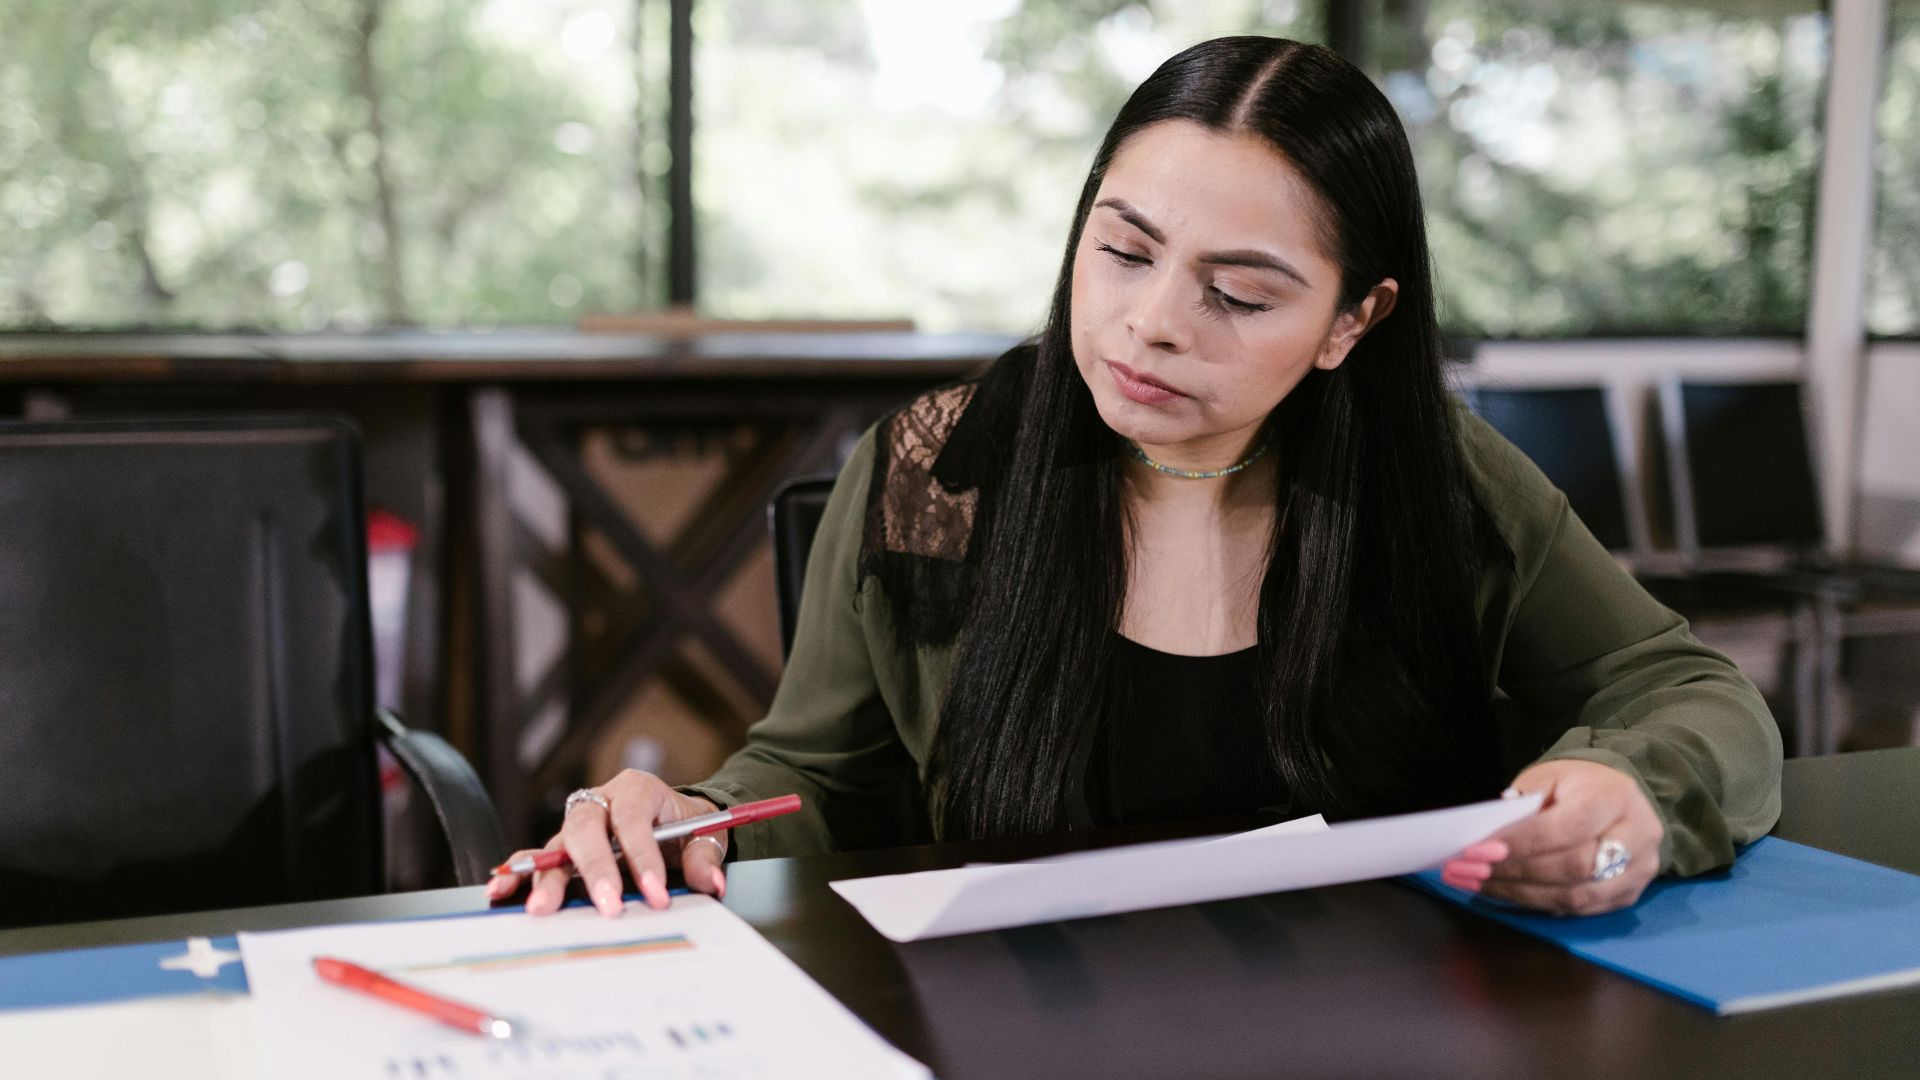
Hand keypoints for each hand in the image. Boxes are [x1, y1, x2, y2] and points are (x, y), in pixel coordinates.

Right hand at [486, 770, 728, 917]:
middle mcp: (601, 802)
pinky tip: (502, 893)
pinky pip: (537, 858)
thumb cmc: (685, 826)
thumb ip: (705, 856)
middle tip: (607, 907)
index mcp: (638, 789)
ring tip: (539, 908)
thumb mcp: (705, 835)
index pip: (634, 820)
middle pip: (586, 828)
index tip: (655, 895)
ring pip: (557, 845)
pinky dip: (520, 874)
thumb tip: (709, 881)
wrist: (673, 822)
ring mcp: (578, 827)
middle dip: (595, 869)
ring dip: (546, 878)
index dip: (643, 857)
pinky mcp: (564, 849)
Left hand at [1440, 760, 1662, 915]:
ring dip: (1520, 893)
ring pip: (1576, 896)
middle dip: (1516, 871)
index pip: (1568, 827)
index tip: (1477, 849)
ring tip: (1477, 883)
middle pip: (1574, 867)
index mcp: (1615, 797)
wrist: (1620, 798)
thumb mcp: (1550, 777)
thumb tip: (1489, 836)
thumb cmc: (1578, 785)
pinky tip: (1503, 893)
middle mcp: (1637, 835)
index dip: (1521, 843)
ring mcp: (1638, 871)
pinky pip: (1578, 909)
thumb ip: (1524, 803)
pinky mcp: (1628, 896)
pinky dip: (1535, 903)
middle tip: (1469, 870)